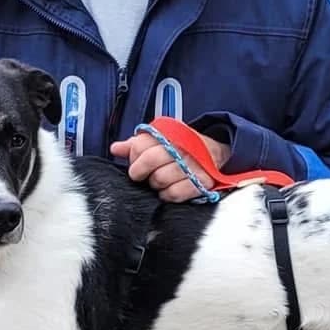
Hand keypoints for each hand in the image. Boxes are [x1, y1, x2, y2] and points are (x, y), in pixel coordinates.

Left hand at [109, 132, 229, 202]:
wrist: (215, 154)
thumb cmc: (181, 150)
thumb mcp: (159, 141)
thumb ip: (137, 145)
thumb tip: (115, 149)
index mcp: (169, 134)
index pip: (141, 144)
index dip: (134, 157)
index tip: (135, 163)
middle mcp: (182, 147)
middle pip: (151, 160)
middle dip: (140, 172)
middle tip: (142, 176)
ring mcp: (193, 165)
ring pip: (161, 179)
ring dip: (156, 185)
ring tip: (159, 182)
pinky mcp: (202, 182)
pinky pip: (175, 194)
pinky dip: (168, 195)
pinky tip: (168, 191)